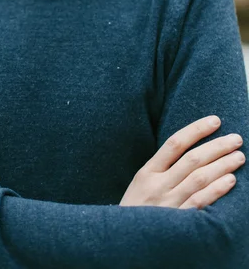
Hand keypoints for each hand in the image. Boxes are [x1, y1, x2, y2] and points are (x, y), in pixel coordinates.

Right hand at [119, 116, 244, 209]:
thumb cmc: (136, 208)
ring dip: (222, 165)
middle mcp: (158, 185)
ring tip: (238, 156)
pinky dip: (217, 189)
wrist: (124, 239)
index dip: (196, 130)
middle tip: (235, 138)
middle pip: (192, 159)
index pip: (175, 143)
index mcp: (147, 172)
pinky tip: (230, 180)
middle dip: (217, 146)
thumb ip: (161, 168)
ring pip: (199, 178)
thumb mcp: (141, 183)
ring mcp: (169, 203)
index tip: (215, 121)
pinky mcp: (179, 221)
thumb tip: (190, 148)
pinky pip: (200, 201)